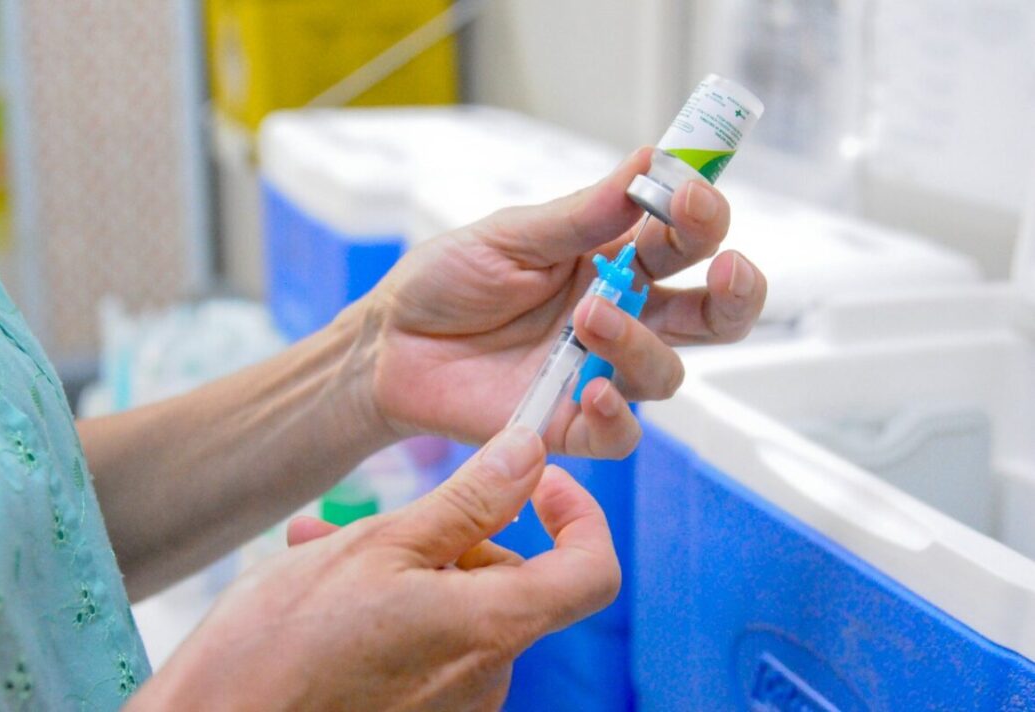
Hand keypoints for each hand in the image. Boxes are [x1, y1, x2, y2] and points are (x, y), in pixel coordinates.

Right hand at [129, 426, 618, 710]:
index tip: (540, 482)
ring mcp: (452, 706)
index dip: (579, 516)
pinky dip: (392, 606)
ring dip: (405, 565)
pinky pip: (427, 642)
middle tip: (373, 517)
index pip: (592, 571)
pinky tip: (325, 588)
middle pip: (506, 580)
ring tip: (323, 548)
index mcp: (492, 629)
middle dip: (449, 536)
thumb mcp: (379, 548)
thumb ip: (468, 500)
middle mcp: (486, 677)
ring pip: (456, 604)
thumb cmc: (281, 647)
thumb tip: (531, 451)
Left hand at [365, 147, 766, 457]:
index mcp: (612, 263)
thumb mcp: (511, 235)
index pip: (683, 244)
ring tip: (591, 316)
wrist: (390, 342)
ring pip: (666, 374)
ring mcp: (596, 373)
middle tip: (726, 268)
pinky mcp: (565, 425)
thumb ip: (582, 214)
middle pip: (709, 316)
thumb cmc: (448, 280)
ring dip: (642, 344)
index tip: (693, 192)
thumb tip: (650, 161)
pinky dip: (618, 417)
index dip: (703, 220)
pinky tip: (592, 393)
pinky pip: (619, 435)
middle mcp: (619, 319)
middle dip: (736, 292)